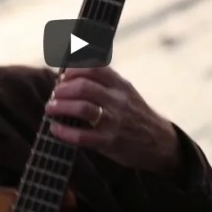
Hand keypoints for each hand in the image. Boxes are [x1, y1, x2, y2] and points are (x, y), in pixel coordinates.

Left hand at [45, 67, 181, 175]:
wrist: (161, 143)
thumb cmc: (136, 116)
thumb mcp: (126, 93)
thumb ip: (105, 83)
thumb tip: (70, 73)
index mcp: (121, 85)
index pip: (94, 67)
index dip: (73, 69)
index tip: (62, 75)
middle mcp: (118, 100)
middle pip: (84, 86)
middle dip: (63, 89)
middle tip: (54, 94)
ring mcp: (114, 121)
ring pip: (82, 108)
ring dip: (60, 106)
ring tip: (50, 108)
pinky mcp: (110, 142)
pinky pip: (82, 136)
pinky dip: (64, 131)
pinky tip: (55, 129)